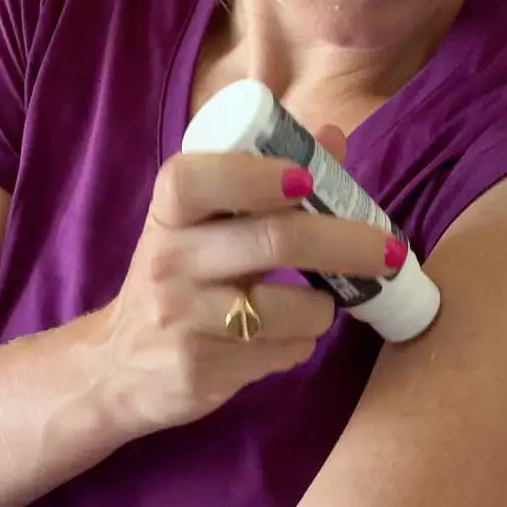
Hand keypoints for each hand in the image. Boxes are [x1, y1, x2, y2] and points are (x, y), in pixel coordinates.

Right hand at [96, 139, 401, 435]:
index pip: (199, 179)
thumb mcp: (201, 228)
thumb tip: (333, 136)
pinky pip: (281, 352)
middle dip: (347, 242)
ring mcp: (181, 319)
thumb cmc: (176, 283)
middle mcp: (168, 261)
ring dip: (323, 308)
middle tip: (390, 250)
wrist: (116, 369)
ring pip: (289, 307)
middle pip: (274, 240)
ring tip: (318, 305)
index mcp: (168, 213)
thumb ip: (263, 182)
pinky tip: (283, 339)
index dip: (257, 174)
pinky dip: (299, 344)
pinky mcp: (199, 370)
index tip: (307, 180)